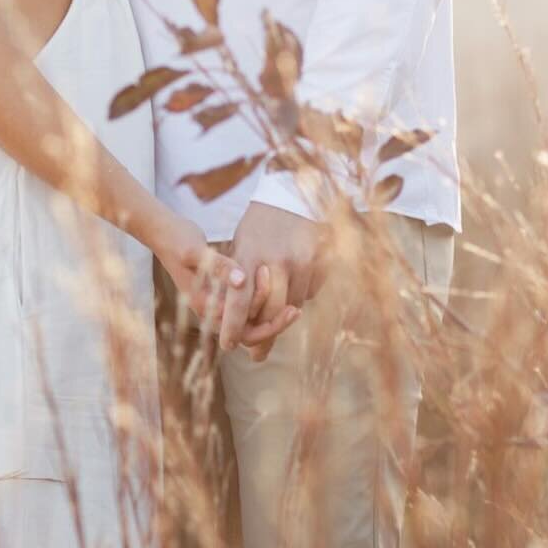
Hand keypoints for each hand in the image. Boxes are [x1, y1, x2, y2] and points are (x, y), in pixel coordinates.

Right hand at [152, 215, 299, 346]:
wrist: (164, 232)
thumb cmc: (178, 240)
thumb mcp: (196, 251)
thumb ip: (218, 266)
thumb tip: (241, 280)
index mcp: (207, 305)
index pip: (244, 333)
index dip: (269, 327)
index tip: (290, 311)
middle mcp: (213, 308)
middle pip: (249, 332)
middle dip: (273, 323)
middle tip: (296, 310)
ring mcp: (217, 300)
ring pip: (250, 319)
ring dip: (269, 312)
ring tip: (292, 299)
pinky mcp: (223, 288)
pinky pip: (247, 304)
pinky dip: (263, 300)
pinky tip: (280, 287)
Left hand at [222, 202, 326, 353]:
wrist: (292, 196)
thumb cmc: (259, 225)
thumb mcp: (240, 247)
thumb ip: (236, 281)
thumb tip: (234, 321)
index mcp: (250, 255)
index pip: (239, 299)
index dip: (232, 325)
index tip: (227, 345)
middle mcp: (277, 261)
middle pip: (270, 312)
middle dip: (262, 333)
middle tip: (254, 351)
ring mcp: (301, 263)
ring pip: (292, 308)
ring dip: (281, 316)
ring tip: (273, 310)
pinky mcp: (319, 264)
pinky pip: (308, 295)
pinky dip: (297, 297)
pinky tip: (292, 282)